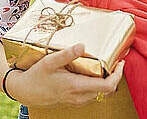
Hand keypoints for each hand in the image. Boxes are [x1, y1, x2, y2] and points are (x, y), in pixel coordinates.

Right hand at [6, 43, 123, 106]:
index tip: (121, 63)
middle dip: (114, 75)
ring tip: (107, 64)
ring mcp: (77, 100)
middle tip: (116, 60)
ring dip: (107, 80)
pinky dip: (98, 84)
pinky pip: (92, 94)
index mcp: (76, 86)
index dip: (118, 75)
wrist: (25, 92)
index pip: (107, 86)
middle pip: (107, 90)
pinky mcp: (74, 101)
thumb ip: (67, 54)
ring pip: (100, 93)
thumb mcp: (49, 62)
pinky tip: (93, 72)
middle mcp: (79, 96)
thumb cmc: (36, 76)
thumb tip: (83, 45)